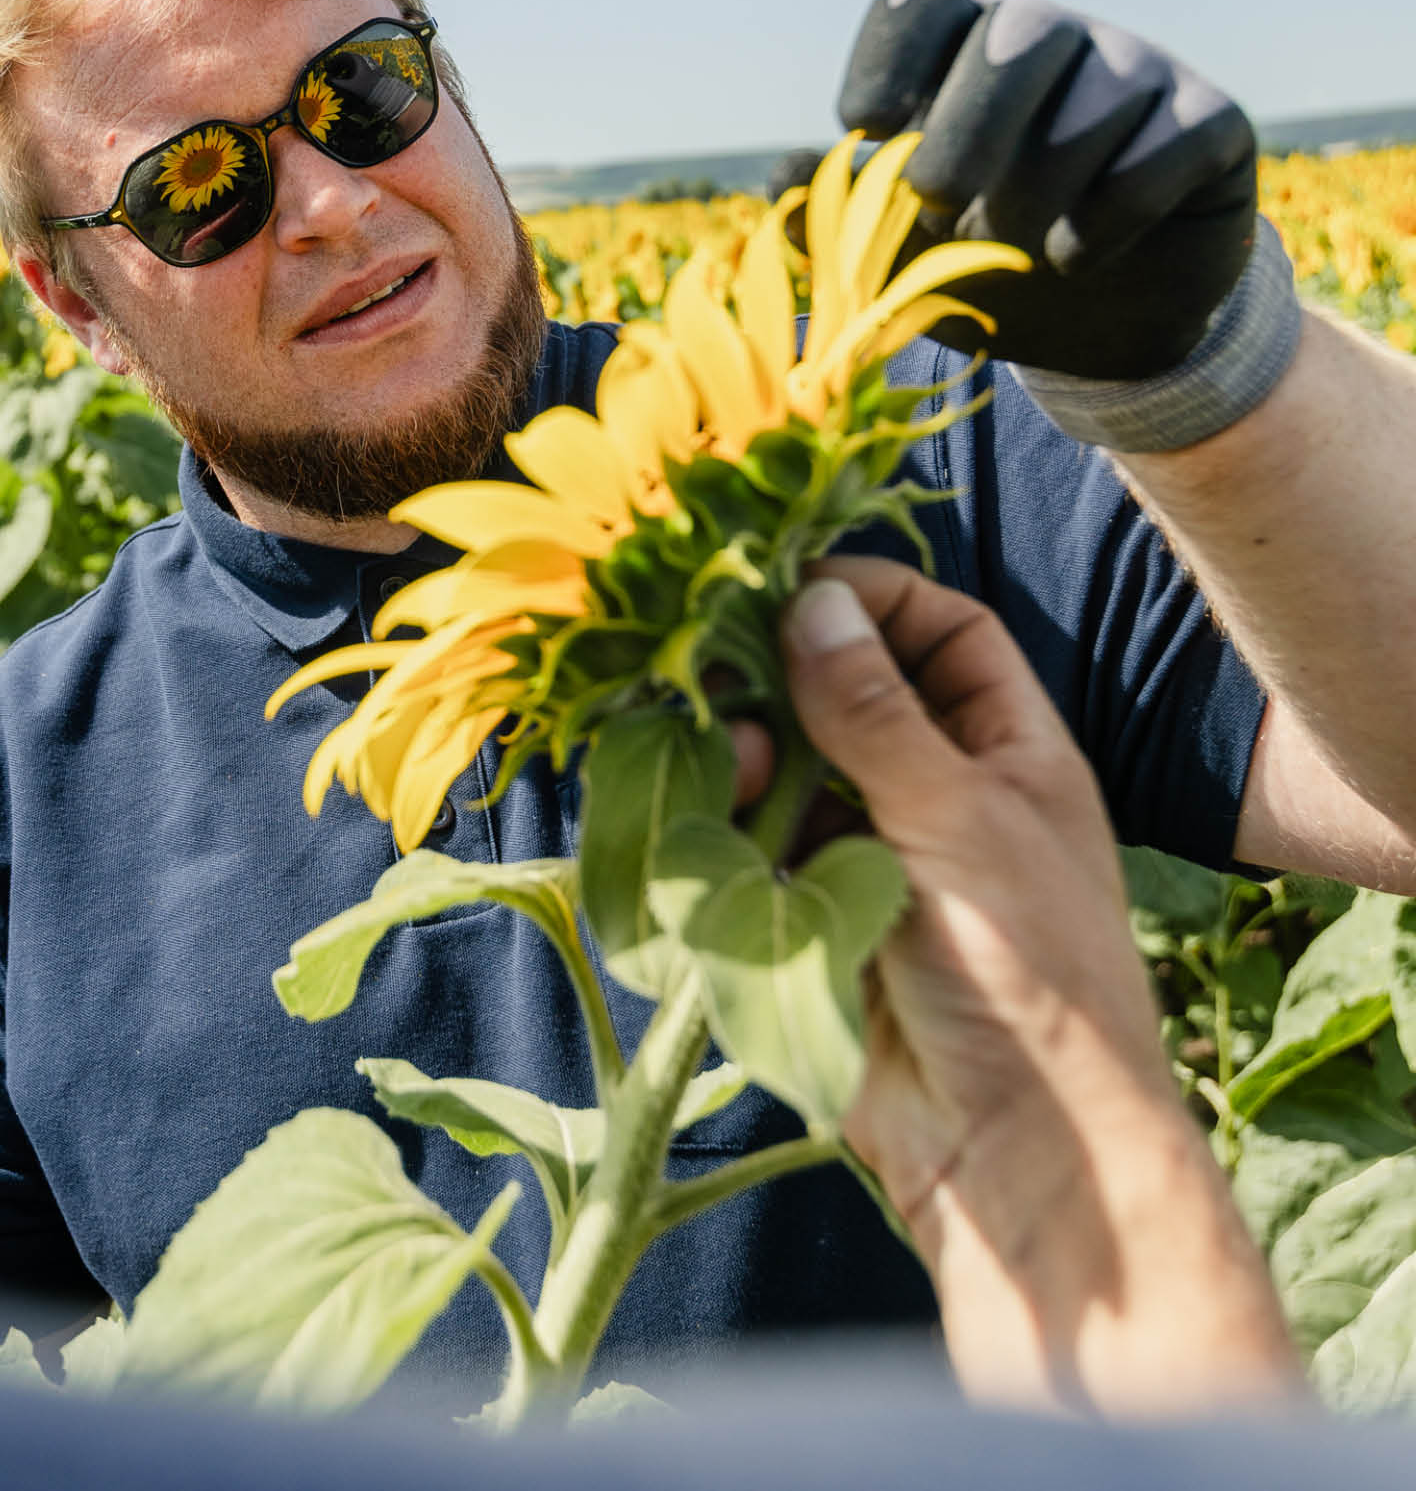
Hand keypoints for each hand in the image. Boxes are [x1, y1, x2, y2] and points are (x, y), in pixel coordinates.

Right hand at [775, 556, 1301, 1414]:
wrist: (1014, 1145)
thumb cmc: (1028, 972)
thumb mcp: (958, 815)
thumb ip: (874, 710)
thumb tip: (811, 601)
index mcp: (1010, 754)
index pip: (942, 634)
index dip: (872, 600)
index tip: (783, 586)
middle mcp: (941, 796)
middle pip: (845, 697)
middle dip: (780, 679)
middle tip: (718, 673)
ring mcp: (874, 861)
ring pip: (787, 773)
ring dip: (746, 759)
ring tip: (723, 765)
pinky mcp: (816, 926)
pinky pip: (754, 854)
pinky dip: (723, 833)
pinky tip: (704, 824)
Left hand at [836, 0, 1259, 380]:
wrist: (1099, 332)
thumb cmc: (983, 268)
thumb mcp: (895, 257)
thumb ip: (833, 217)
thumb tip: (782, 178)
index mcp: (961, 56)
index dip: (887, 51)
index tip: (862, 129)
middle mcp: (1054, 43)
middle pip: (1017, 25)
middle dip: (969, 119)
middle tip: (936, 199)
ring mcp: (1136, 72)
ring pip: (1097, 88)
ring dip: (1042, 181)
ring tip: (1015, 247)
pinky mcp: (1212, 118)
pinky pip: (1168, 139)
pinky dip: (1111, 212)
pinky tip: (1078, 255)